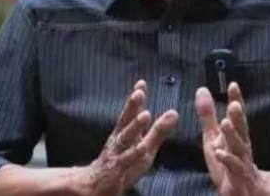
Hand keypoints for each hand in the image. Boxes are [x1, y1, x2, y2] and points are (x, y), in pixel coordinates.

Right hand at [73, 80, 178, 195]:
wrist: (95, 186)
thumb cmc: (121, 164)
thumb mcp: (145, 147)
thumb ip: (158, 131)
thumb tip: (173, 113)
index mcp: (124, 133)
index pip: (130, 113)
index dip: (135, 99)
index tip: (141, 83)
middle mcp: (118, 140)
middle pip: (124, 120)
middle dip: (131, 106)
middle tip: (139, 93)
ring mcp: (115, 154)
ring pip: (125, 138)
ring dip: (134, 126)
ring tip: (144, 115)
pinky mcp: (116, 169)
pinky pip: (125, 160)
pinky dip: (133, 153)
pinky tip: (142, 147)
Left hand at [196, 82, 269, 195]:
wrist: (242, 192)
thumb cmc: (227, 163)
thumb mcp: (213, 137)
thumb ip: (208, 116)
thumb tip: (202, 90)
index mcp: (236, 136)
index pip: (237, 116)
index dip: (236, 100)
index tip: (233, 85)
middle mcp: (242, 147)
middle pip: (241, 130)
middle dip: (238, 117)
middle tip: (234, 104)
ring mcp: (242, 163)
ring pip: (239, 148)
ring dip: (233, 136)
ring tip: (226, 123)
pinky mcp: (239, 179)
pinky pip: (234, 169)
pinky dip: (228, 160)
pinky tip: (220, 152)